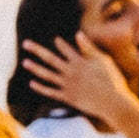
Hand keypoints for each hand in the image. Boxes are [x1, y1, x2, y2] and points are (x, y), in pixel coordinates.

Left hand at [21, 32, 138, 137]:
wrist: (114, 103)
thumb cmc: (112, 80)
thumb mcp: (103, 61)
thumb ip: (89, 48)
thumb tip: (78, 33)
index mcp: (80, 62)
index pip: (66, 49)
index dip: (60, 44)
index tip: (54, 39)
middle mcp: (71, 72)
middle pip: (50, 59)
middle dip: (37, 50)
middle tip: (25, 43)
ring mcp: (68, 85)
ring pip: (47, 75)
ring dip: (35, 68)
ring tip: (24, 62)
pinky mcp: (68, 97)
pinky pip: (51, 92)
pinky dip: (41, 88)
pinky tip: (31, 83)